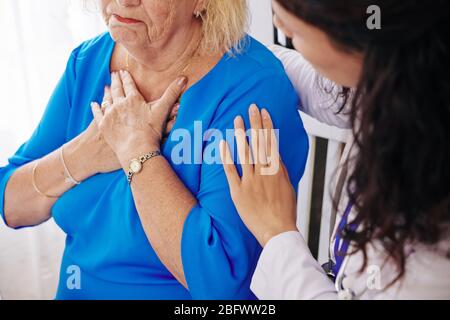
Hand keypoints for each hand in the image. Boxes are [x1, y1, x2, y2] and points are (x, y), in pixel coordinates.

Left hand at [91, 70, 186, 165]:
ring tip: (106, 87)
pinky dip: (95, 107)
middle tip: (113, 74)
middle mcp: (119, 104)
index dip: (126, 77)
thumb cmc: (151, 131)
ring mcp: (110, 114)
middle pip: (116, 89)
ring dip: (106, 92)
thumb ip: (172, 93)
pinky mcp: (103, 125)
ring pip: (107, 99)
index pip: (128, 84)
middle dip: (115, 80)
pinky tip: (94, 103)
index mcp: (133, 99)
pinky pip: (97, 113)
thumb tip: (184, 78)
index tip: (123, 71)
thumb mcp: (163, 110)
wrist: (136, 149)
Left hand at [219, 105, 297, 246]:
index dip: (266, 125)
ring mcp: (250, 181)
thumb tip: (275, 154)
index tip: (263, 111)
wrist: (277, 230)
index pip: (271, 142)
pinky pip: (231, 170)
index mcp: (277, 170)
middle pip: (258, 143)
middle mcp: (264, 172)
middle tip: (250, 106)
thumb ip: (279, 169)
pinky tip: (223, 144)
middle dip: (254, 123)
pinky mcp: (238, 191)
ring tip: (236, 119)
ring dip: (240, 134)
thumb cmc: (284, 210)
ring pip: (244, 152)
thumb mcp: (287, 186)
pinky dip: (226, 156)